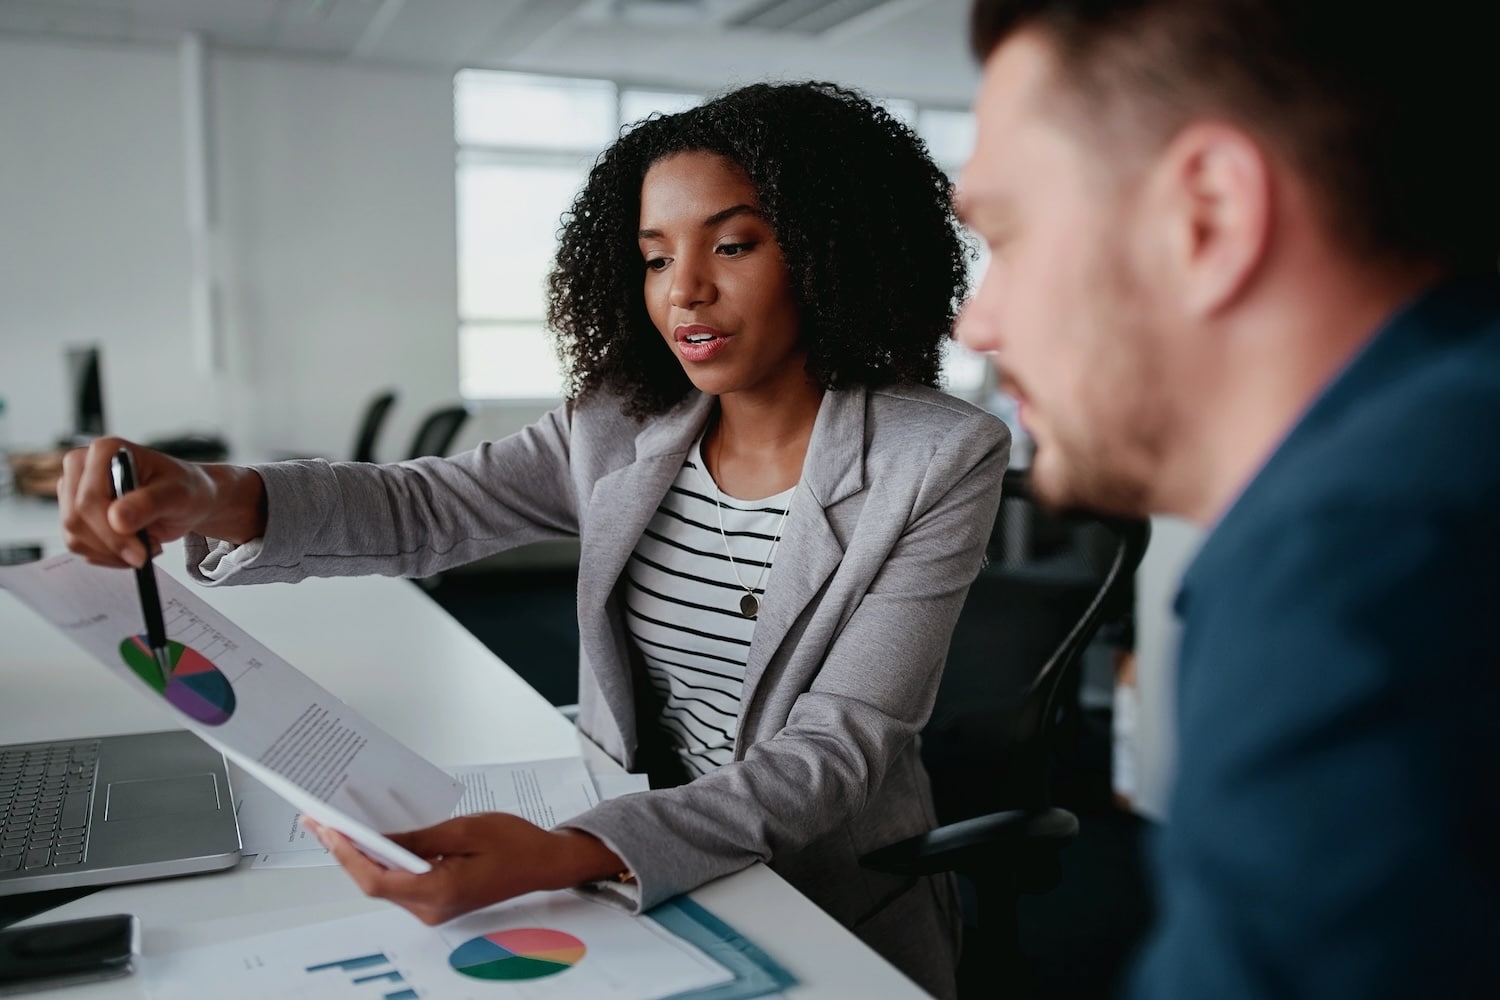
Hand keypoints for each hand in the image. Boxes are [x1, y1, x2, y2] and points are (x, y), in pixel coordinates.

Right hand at [58, 437, 265, 567]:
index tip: (140, 553)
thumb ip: (149, 503)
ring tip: (145, 545)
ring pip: (74, 537)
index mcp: (105, 451)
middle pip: (75, 519)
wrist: (188, 499)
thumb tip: (116, 518)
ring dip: (112, 553)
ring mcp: (74, 491)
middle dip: (113, 545)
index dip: (111, 532)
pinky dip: (108, 556)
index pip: (89, 499)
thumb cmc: (185, 489)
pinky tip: (133, 548)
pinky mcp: (76, 513)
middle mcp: (82, 466)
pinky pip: (80, 546)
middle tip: (145, 554)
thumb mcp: (178, 494)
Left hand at [306, 814, 625, 925]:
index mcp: (439, 892)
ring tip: (338, 828)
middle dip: (345, 853)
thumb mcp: (463, 829)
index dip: (347, 856)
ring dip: (360, 857)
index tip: (329, 831)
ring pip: (383, 884)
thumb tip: (378, 838)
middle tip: (320, 823)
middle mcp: (432, 908)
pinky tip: (371, 841)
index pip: (377, 880)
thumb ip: (417, 838)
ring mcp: (433, 909)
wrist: (544, 862)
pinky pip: (399, 883)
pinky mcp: (436, 901)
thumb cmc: (514, 843)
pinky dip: (381, 862)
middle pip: (374, 883)